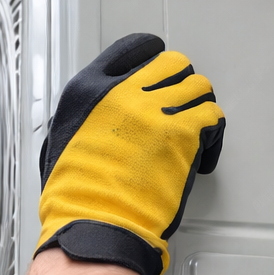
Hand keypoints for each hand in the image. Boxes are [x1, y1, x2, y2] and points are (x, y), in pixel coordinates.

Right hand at [36, 32, 224, 274]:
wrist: (94, 224)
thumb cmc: (74, 197)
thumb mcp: (60, 142)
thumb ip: (84, 118)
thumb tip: (97, 117)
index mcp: (88, 91)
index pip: (131, 50)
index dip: (151, 58)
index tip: (159, 69)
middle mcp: (125, 93)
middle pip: (172, 65)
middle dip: (177, 85)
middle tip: (177, 108)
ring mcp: (158, 111)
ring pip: (199, 88)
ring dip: (197, 108)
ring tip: (191, 133)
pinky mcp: (185, 134)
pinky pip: (214, 118)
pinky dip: (212, 135)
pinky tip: (201, 154)